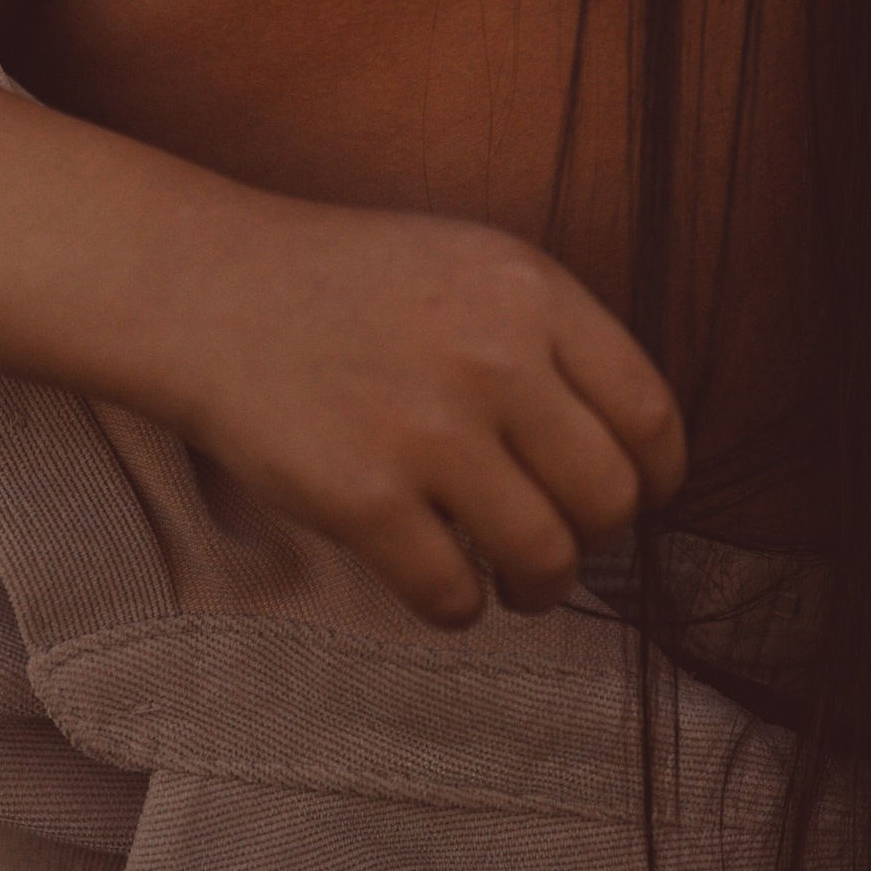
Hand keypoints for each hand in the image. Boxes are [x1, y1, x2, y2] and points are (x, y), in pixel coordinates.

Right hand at [155, 194, 686, 628]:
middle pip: (611, 498)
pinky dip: (459, 606)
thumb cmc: (352, 287)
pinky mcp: (364, 499)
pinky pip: (455, 597)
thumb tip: (635, 455)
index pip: (650, 414)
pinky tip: (438, 577)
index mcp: (529, 289)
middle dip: (597, 538)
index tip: (636, 497)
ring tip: (512, 578)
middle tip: (559, 538)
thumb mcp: (471, 265)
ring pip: (547, 558)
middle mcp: (492, 355)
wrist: (214, 292)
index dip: (657, 477)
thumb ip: (551, 339)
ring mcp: (427, 430)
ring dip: (539, 587)